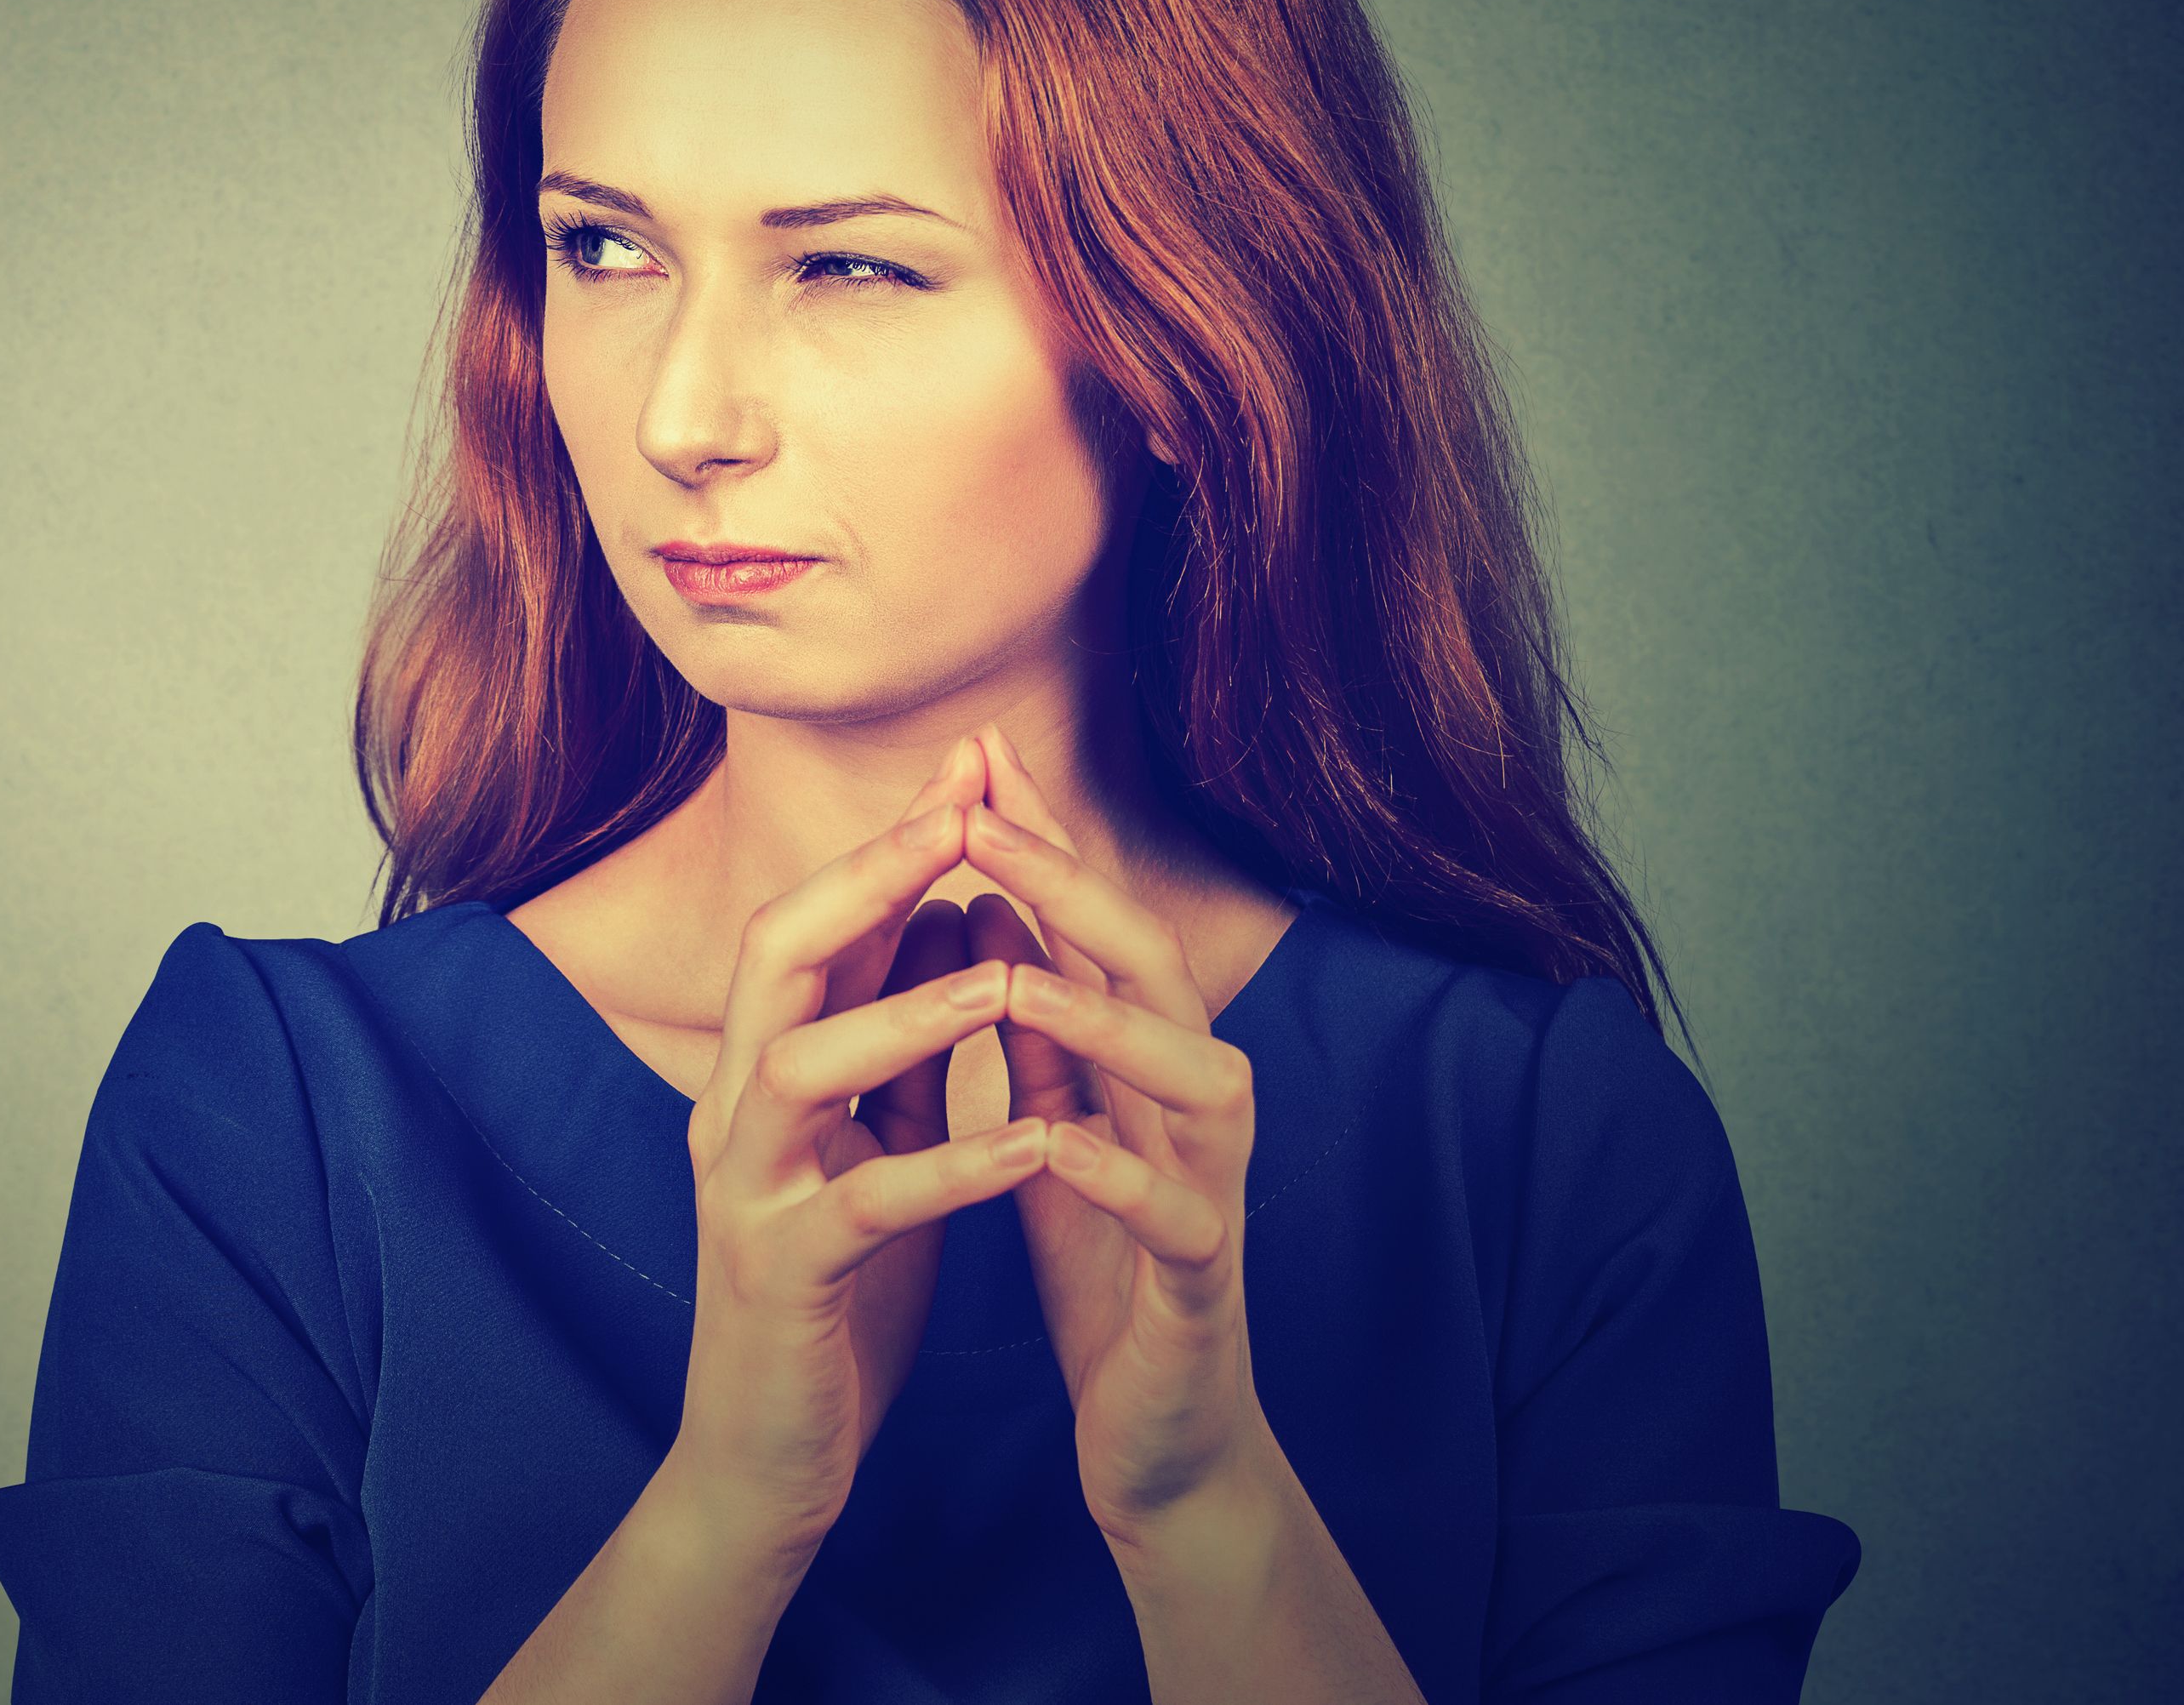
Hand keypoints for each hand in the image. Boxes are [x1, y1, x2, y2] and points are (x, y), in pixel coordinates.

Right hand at [667, 769, 1053, 1552]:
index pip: (806, 924)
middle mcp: (732, 1112)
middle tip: (961, 813)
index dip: (883, 845)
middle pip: (773, 956)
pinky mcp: (781, 1278)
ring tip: (1007, 975)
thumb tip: (944, 911)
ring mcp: (744, 1192)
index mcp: (757, 1072)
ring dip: (903, 1012)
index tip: (967, 771)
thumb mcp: (872, 1143)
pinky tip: (1032, 1139)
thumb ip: (898, 1040)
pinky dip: (948, 1166)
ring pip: (798, 1068)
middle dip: (865, 876)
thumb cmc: (831, 1294)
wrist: (763, 1456)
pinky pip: (861, 1206)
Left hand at [948, 723, 1272, 1546]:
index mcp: (1150, 1062)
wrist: (1160, 1430)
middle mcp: (1196, 1103)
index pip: (1096, 925)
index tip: (972, 753)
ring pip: (1195, 1078)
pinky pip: (1176, 1219)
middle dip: (1072, 885)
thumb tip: (988, 897)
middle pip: (1158, 967)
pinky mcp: (1200, 1286)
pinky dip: (1121, 1177)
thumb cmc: (1105, 1263)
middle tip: (982, 814)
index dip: (1042, 839)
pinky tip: (1057, 1145)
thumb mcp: (1056, 1124)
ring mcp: (1210, 1190)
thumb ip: (1035, 1025)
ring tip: (1019, 972)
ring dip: (1106, 1021)